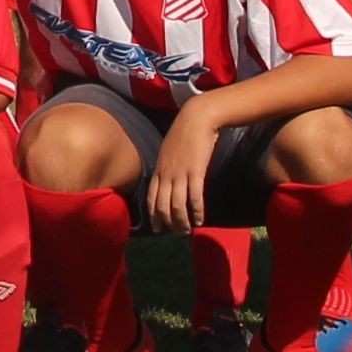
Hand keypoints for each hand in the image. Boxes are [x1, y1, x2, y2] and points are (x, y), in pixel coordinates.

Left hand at [147, 107, 217, 233]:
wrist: (197, 118)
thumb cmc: (185, 133)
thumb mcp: (169, 151)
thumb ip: (167, 166)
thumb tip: (169, 180)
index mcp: (159, 169)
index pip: (151, 198)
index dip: (154, 215)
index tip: (158, 228)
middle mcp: (166, 174)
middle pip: (163, 205)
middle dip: (169, 222)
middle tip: (178, 232)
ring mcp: (180, 173)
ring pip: (177, 205)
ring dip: (182, 221)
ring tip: (188, 230)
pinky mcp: (196, 171)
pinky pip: (194, 197)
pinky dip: (196, 212)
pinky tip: (200, 220)